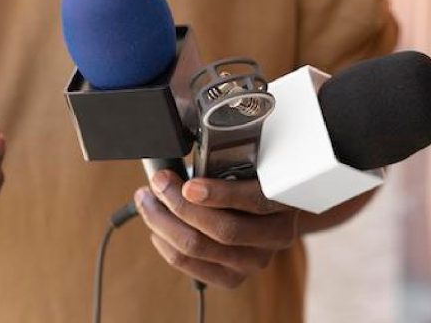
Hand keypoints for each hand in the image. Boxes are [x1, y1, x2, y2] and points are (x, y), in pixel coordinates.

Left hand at [134, 170, 296, 288]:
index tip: (188, 185)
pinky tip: (156, 227)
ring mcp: (254, 261)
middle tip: (158, 183)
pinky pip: (189, 265)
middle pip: (222, 230)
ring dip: (163, 221)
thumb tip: (177, 153)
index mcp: (284, 203)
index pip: (255, 201)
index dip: (220, 194)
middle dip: (180, 204)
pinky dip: (165, 243)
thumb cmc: (248, 180)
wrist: (266, 214)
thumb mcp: (247, 164)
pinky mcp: (233, 278)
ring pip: (199, 247)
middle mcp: (275, 236)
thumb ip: (223, 161)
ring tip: (147, 200)